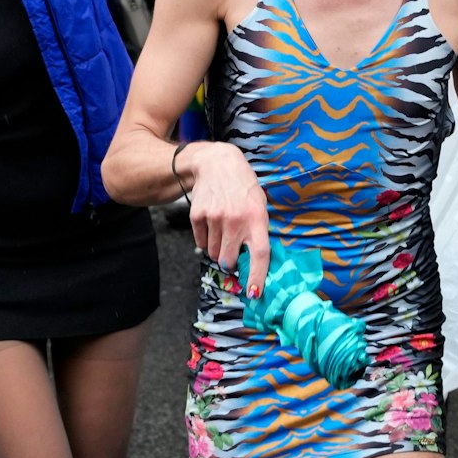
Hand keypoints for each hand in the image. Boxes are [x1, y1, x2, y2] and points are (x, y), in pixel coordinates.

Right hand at [182, 141, 271, 298]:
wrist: (217, 164)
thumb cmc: (243, 187)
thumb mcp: (259, 204)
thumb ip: (258, 231)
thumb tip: (256, 263)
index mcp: (256, 218)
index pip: (259, 254)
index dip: (256, 276)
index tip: (253, 293)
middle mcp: (235, 220)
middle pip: (229, 260)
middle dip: (230, 262)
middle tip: (232, 249)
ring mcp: (214, 218)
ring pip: (213, 253)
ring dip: (217, 249)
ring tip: (223, 230)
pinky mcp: (197, 215)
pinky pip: (201, 242)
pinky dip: (206, 240)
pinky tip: (212, 223)